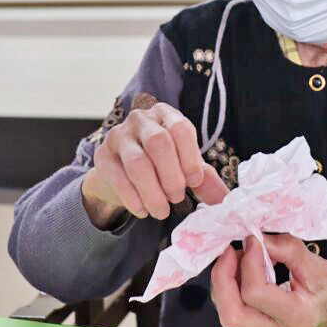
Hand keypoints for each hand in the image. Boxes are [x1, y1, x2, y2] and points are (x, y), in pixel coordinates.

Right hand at [81, 102, 228, 227]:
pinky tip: (143, 210)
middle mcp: (141, 119)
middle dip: (171, 176)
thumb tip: (225, 200)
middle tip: (177, 198)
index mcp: (166, 115)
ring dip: (153, 192)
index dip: (190, 158)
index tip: (194, 182)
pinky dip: (133, 198)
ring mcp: (118, 135)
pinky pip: (118, 177)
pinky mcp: (102, 156)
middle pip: (158, 143)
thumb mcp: (183, 165)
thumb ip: (204, 179)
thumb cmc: (160, 164)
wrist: (121, 171)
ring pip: (137, 163)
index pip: (180, 129)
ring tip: (162, 211)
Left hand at [210, 234, 326, 326]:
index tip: (254, 239)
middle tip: (230, 251)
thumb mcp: (318, 265)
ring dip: (225, 280)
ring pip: (228, 312)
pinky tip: (244, 267)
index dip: (249, 261)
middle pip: (232, 314)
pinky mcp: (259, 325)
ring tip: (240, 256)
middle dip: (223, 278)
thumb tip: (257, 237)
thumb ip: (286, 249)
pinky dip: (232, 285)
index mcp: (296, 317)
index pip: (256, 293)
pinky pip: (235, 308)